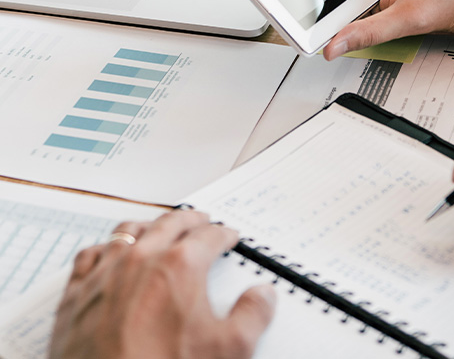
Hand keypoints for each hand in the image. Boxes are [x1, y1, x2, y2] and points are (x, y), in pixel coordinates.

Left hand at [50, 210, 275, 358]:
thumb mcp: (228, 351)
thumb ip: (252, 316)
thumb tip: (263, 296)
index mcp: (180, 266)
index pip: (210, 235)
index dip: (224, 234)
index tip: (228, 237)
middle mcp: (142, 258)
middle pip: (170, 223)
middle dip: (191, 220)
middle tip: (201, 222)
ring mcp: (106, 273)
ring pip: (129, 230)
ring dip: (149, 225)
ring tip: (159, 228)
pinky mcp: (77, 294)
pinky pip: (91, 255)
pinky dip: (106, 248)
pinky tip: (110, 253)